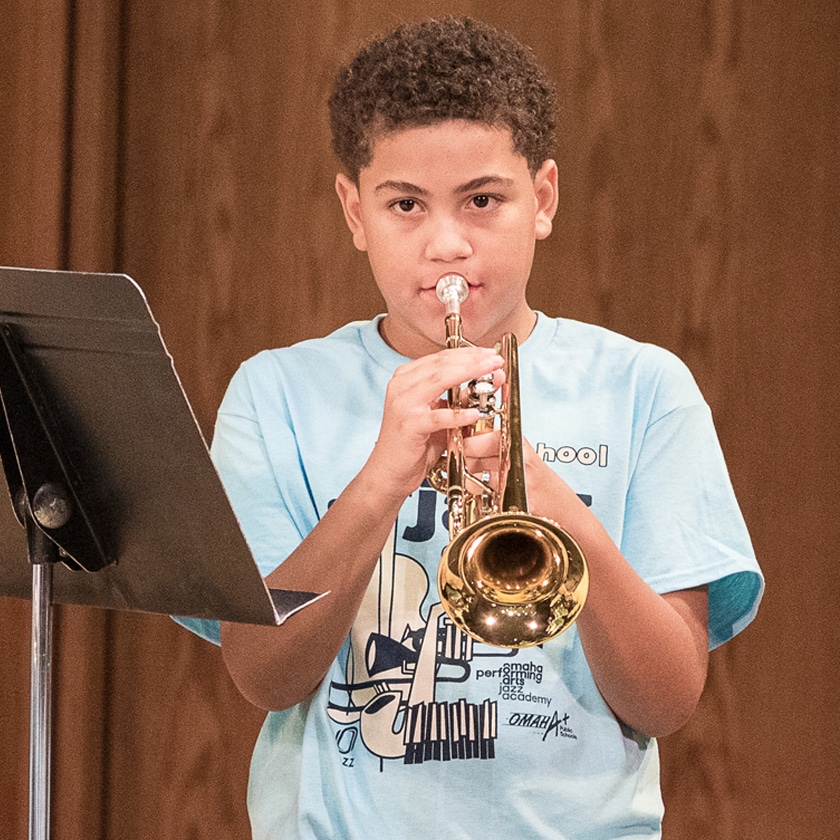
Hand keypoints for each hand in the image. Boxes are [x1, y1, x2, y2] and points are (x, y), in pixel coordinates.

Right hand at [366, 346, 504, 502]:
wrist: (389, 471)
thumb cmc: (415, 443)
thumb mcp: (440, 414)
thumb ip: (461, 397)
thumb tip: (491, 378)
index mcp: (407, 378)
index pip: (441, 357)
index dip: (468, 353)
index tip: (491, 353)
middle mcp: (402, 385)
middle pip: (443, 364)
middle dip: (474, 359)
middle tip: (497, 360)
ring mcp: (403, 404)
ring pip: (440, 380)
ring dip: (469, 375)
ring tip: (492, 374)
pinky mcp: (408, 425)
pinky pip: (438, 417)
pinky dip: (458, 415)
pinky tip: (474, 414)